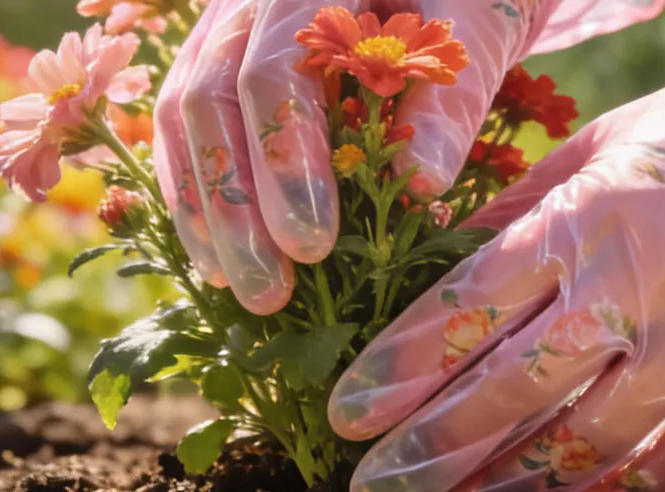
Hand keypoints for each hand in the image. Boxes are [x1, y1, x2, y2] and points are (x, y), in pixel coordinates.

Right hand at [151, 0, 546, 313]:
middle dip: (234, 205)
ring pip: (183, 113)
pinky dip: (196, 191)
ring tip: (242, 289)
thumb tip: (419, 186)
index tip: (310, 247)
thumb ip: (450, 96)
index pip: (273, 71)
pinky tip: (218, 256)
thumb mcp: (480, 27)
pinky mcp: (215, 53)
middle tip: (269, 292)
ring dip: (205, 210)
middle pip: (210, 98)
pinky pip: (184, 122)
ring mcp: (222, 20)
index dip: (284, 162)